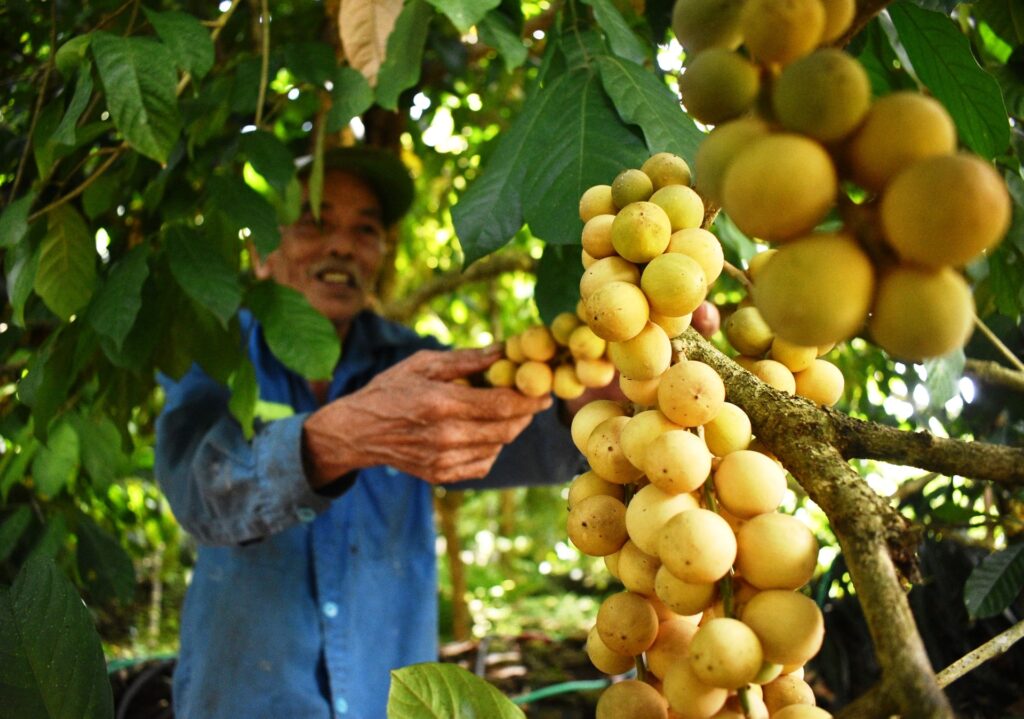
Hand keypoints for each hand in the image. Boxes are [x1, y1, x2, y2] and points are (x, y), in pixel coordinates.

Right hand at [303, 347, 552, 485]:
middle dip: (524, 412)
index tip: (545, 389)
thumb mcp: (424, 364)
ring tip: (500, 409)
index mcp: (441, 404)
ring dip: (508, 427)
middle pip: (507, 428)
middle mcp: (445, 437)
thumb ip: (467, 359)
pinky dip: (490, 445)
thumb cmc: (390, 390)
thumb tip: (505, 349)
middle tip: (529, 397)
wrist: (357, 432)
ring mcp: (444, 460)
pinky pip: (484, 462)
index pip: (502, 405)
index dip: (530, 398)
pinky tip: (477, 430)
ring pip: (499, 445)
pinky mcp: (443, 476)